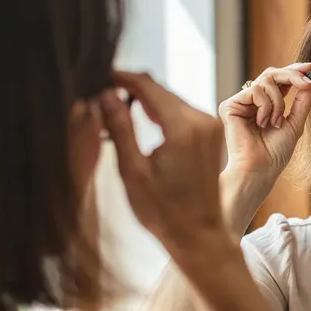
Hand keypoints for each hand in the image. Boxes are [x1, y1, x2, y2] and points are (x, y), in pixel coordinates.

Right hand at [100, 71, 227, 252]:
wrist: (199, 236)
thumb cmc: (163, 212)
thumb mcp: (132, 171)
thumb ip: (119, 128)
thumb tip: (104, 94)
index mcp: (183, 127)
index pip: (148, 85)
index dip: (121, 77)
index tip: (98, 75)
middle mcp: (202, 120)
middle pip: (161, 89)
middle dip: (131, 88)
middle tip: (101, 92)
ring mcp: (210, 127)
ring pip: (171, 99)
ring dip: (145, 100)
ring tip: (114, 106)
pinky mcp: (211, 135)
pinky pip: (181, 112)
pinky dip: (160, 112)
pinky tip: (140, 120)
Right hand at [218, 63, 310, 177]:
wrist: (260, 169)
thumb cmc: (275, 153)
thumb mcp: (295, 123)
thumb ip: (302, 102)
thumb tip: (310, 83)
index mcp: (266, 104)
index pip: (279, 81)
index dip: (294, 72)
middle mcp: (251, 101)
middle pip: (272, 74)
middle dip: (292, 75)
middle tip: (307, 82)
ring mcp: (240, 103)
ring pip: (266, 81)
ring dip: (278, 102)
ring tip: (275, 123)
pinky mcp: (229, 105)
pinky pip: (255, 90)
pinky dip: (265, 106)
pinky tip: (262, 123)